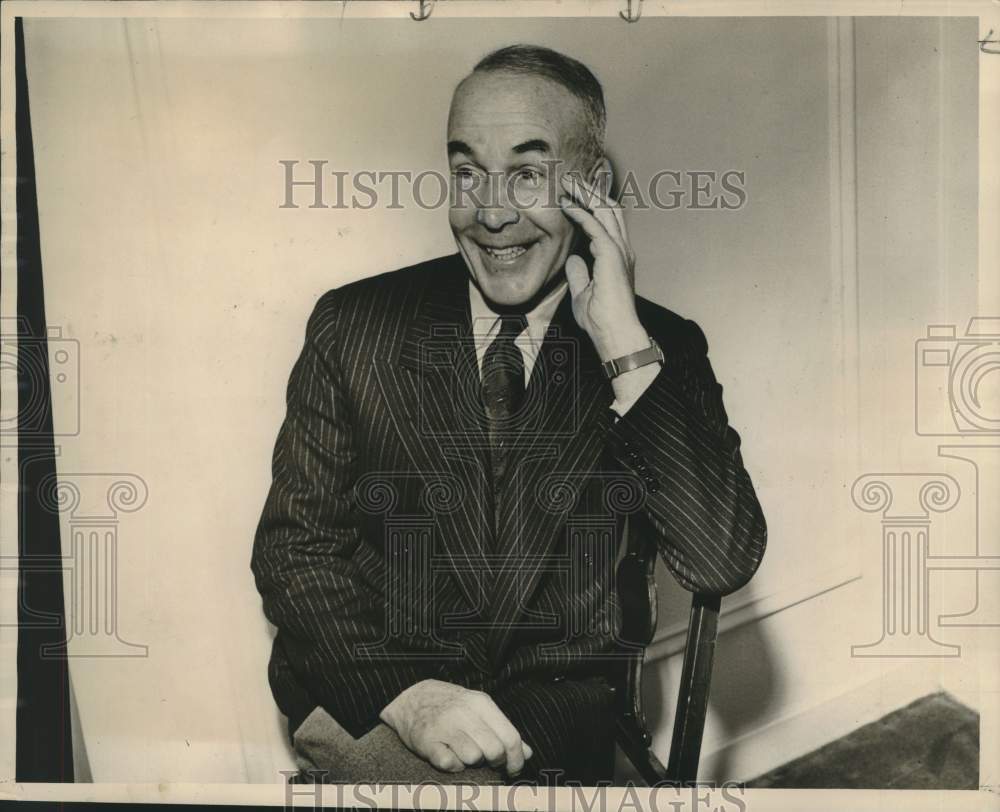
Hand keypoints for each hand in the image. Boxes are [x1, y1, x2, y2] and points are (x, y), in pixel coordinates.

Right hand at [379, 679, 532, 774]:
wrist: (413, 698)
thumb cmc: (453, 706)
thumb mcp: (480, 710)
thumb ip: (504, 730)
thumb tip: (528, 753)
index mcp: (481, 703)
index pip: (510, 737)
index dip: (516, 759)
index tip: (514, 768)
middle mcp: (463, 712)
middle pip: (493, 750)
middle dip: (494, 761)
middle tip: (488, 760)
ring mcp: (444, 726)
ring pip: (473, 757)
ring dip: (472, 762)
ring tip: (465, 752)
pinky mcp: (427, 741)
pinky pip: (449, 763)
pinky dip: (453, 765)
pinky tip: (450, 755)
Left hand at [559, 174, 648, 361]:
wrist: (615, 336)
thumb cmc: (602, 321)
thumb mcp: (583, 294)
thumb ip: (579, 275)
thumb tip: (573, 259)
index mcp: (618, 257)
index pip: (607, 221)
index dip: (591, 204)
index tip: (573, 193)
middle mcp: (622, 249)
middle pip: (609, 209)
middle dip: (590, 190)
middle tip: (569, 179)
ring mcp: (620, 251)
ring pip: (606, 211)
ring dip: (587, 194)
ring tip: (568, 183)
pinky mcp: (612, 257)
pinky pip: (596, 226)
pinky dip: (581, 212)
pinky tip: (567, 204)